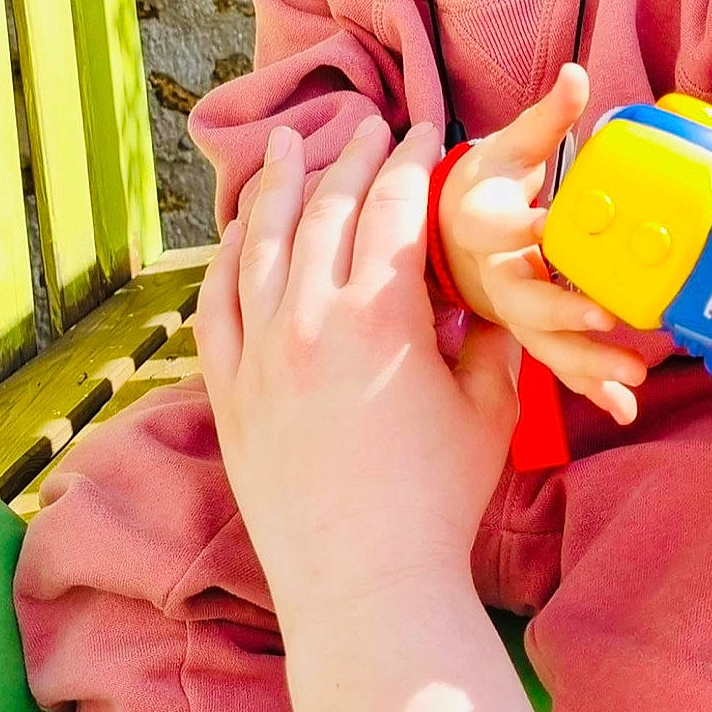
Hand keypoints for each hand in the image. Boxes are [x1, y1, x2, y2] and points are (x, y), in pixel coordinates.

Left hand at [194, 118, 519, 616]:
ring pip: (263, 244)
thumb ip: (490, 338)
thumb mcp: (488, 409)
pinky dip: (229, 257)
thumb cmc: (439, 502)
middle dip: (353, 158)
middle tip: (369, 126)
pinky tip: (240, 233)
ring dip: (280, 186)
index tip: (425, 133)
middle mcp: (311, 320)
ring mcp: (260, 354)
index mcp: (382, 315)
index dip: (413, 161)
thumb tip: (493, 288)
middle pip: (329, 210)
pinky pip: (219, 302)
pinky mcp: (229, 392)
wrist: (365, 585)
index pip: (396, 206)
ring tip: (288, 145)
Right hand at [438, 64, 644, 424]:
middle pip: (523, 300)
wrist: (448, 238)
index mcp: (483, 224)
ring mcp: (513, 311)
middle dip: (564, 313)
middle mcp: (495, 275)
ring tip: (629, 378)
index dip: (522, 230)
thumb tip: (578, 73)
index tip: (548, 229)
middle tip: (607, 317)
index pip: (498, 228)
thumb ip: (547, 118)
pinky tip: (619, 409)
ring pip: (544, 344)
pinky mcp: (532, 333)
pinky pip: (559, 365)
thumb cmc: (484, 189)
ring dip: (585, 364)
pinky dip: (589, 389)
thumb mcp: (508, 148)